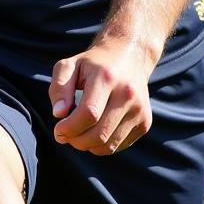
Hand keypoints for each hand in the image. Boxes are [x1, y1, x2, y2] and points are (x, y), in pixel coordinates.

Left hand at [48, 39, 153, 155]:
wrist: (129, 57)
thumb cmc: (93, 64)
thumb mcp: (70, 65)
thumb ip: (59, 87)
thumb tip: (59, 114)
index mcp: (107, 76)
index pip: (89, 113)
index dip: (70, 128)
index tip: (58, 130)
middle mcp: (127, 93)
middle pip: (99, 134)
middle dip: (76, 141)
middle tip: (66, 135)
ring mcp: (139, 109)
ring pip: (108, 145)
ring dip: (88, 145)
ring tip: (79, 132)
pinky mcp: (145, 122)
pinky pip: (118, 146)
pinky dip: (102, 145)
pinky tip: (95, 130)